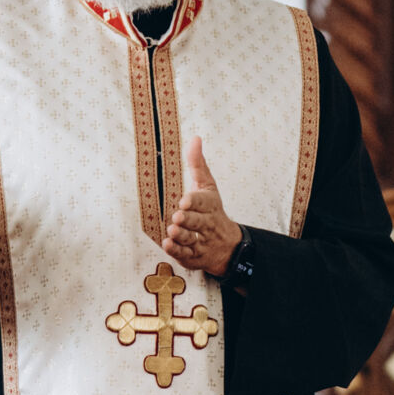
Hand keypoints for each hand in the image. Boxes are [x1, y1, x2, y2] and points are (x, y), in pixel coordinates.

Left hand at [164, 134, 241, 277]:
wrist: (226, 244)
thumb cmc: (210, 210)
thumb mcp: (207, 186)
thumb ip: (198, 164)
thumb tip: (195, 138)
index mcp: (210, 205)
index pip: (204, 203)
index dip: (195, 202)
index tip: (185, 200)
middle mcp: (207, 225)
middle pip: (198, 222)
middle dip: (189, 220)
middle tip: (177, 216)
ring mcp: (201, 242)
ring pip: (192, 240)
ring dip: (182, 236)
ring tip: (172, 231)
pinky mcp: (194, 257)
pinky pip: (186, 255)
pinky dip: (177, 252)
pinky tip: (167, 245)